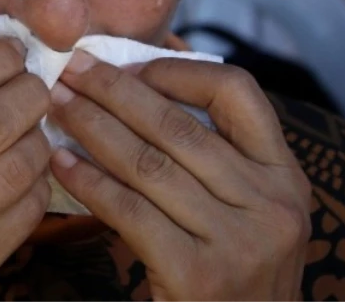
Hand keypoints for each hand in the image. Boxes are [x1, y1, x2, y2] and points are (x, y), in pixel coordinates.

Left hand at [48, 53, 310, 301]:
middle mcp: (271, 204)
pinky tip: (61, 164)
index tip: (130, 68)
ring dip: (93, 128)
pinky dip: (90, 183)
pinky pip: (130, 212)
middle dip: (116, 91)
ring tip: (58, 107)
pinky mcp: (198, 275)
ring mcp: (238, 242)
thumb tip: (141, 87)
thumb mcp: (251, 212)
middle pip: (179, 126)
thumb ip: (218, 160)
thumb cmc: (235, 275)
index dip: (179, 71)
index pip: (239, 93)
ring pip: (148, 164)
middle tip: (72, 70)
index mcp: (286, 176)